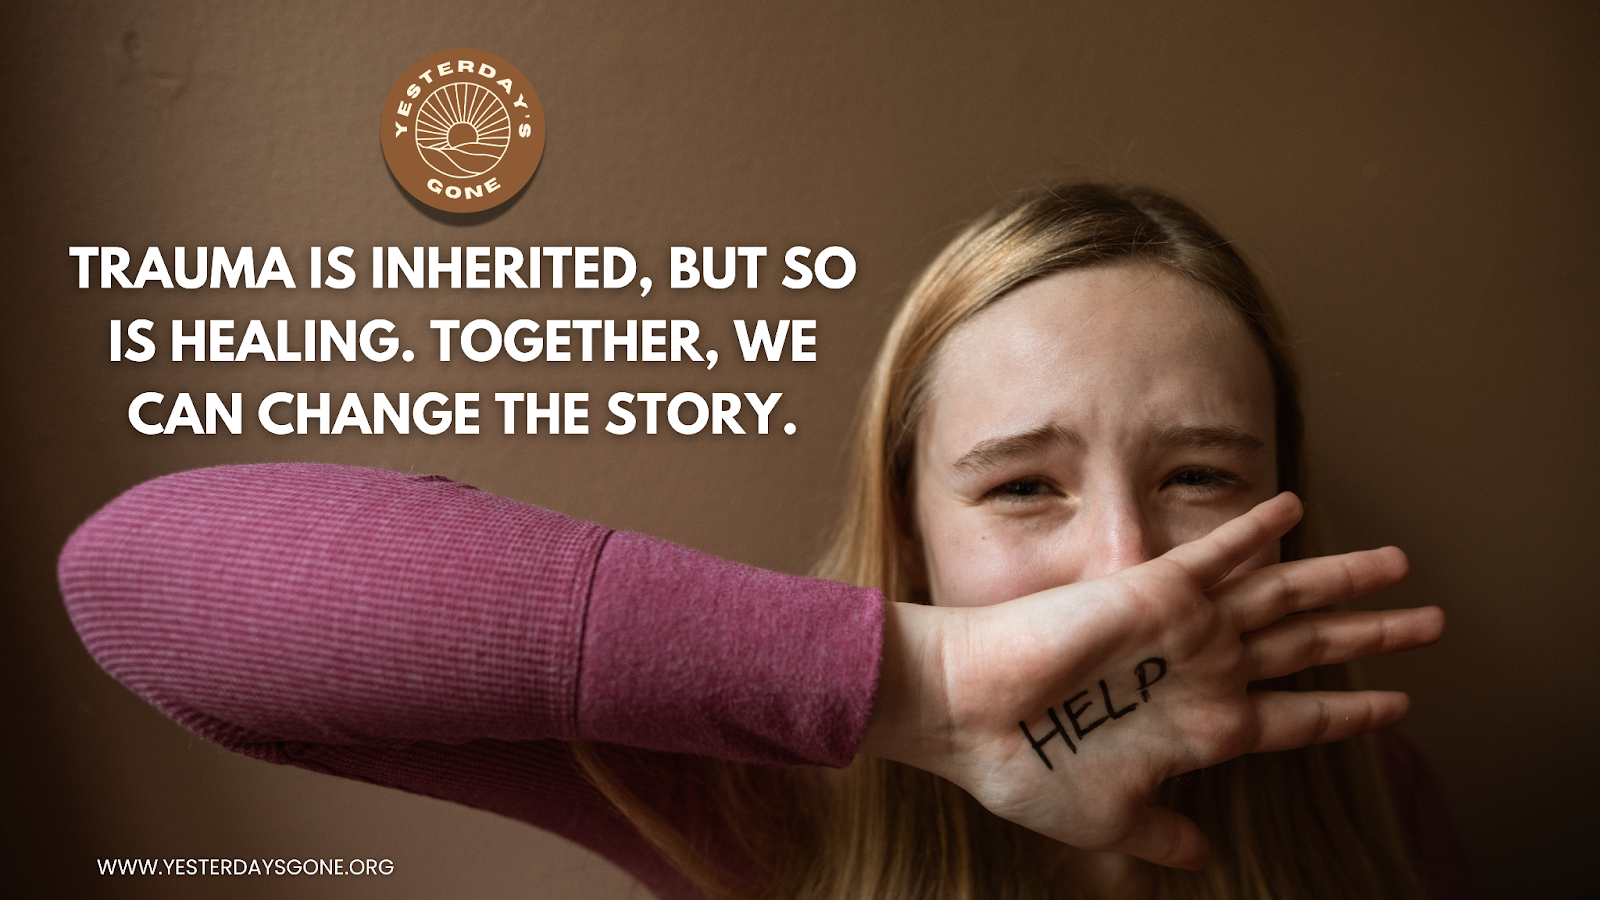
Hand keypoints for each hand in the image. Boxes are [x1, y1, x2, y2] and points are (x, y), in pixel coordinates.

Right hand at [859, 492, 1443, 869]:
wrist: (968, 714)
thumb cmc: (1028, 770)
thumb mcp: (1108, 821)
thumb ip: (1163, 833)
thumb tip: (1199, 854)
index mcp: (1202, 729)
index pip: (1297, 716)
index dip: (1350, 711)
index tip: (1397, 705)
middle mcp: (1204, 673)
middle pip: (1308, 647)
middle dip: (1374, 635)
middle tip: (1434, 623)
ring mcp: (1185, 631)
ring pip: (1284, 597)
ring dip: (1343, 579)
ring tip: (1402, 565)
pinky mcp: (1154, 594)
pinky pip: (1218, 554)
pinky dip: (1256, 530)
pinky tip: (1293, 507)